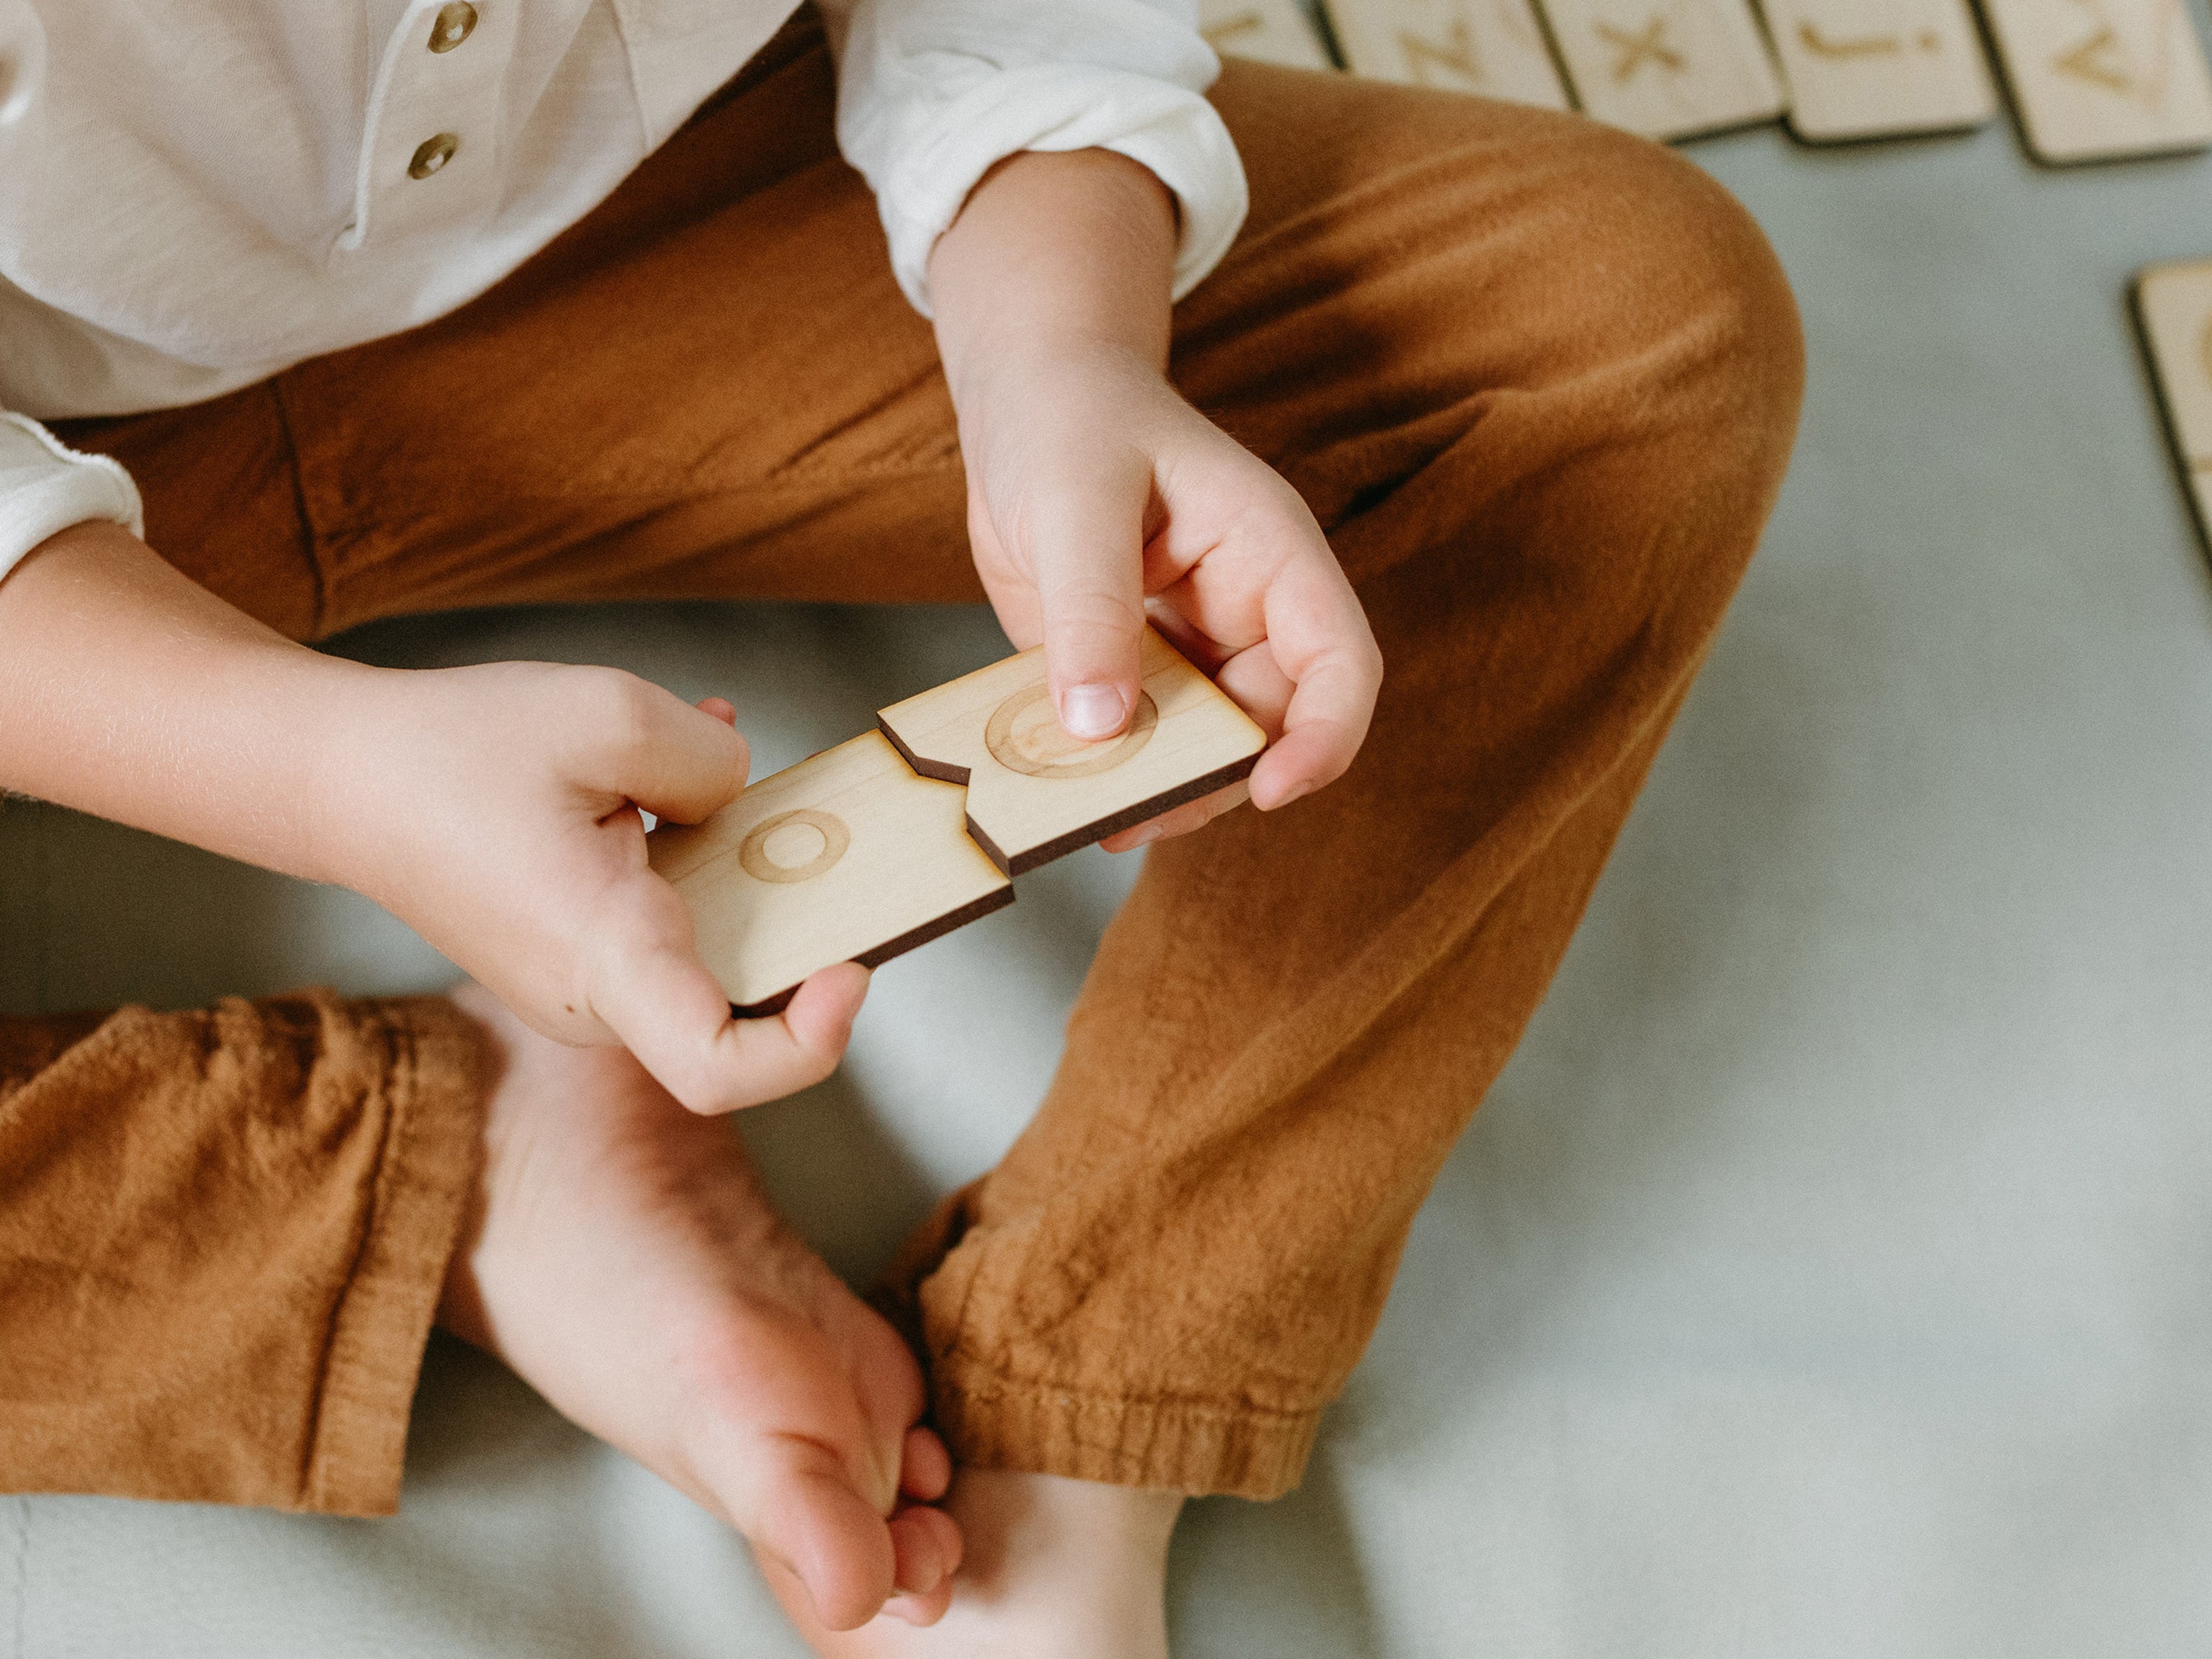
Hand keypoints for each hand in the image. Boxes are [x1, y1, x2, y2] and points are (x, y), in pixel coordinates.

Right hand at [325, 662, 869, 1112]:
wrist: (338, 777)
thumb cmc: (453, 751)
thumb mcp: (608, 714)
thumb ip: (709, 763)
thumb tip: (741, 800)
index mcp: (604, 957)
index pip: (719, 1068)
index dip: (811, 1040)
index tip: (852, 967)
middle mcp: (596, 1000)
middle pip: (737, 1006)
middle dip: (790, 918)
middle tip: (807, 829)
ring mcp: (585, 989)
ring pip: (705, 952)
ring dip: (735, 867)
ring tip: (703, 765)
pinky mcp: (577, 960)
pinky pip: (667, 925)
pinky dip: (692, 857)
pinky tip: (671, 778)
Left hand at [927, 149, 1380, 850]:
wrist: (1025, 401)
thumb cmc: (1070, 418)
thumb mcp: (1075, 501)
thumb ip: (1090, 609)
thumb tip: (1100, 725)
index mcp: (1270, 555)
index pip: (1339, 660)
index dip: (1324, 736)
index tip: (1269, 790)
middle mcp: (1243, 612)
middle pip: (1268, 726)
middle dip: (1213, 782)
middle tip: (1135, 816)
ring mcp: (1189, 648)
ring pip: (1203, 749)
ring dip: (1157, 789)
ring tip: (1092, 813)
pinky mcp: (1133, 671)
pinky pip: (1136, 740)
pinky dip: (1106, 772)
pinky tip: (1059, 789)